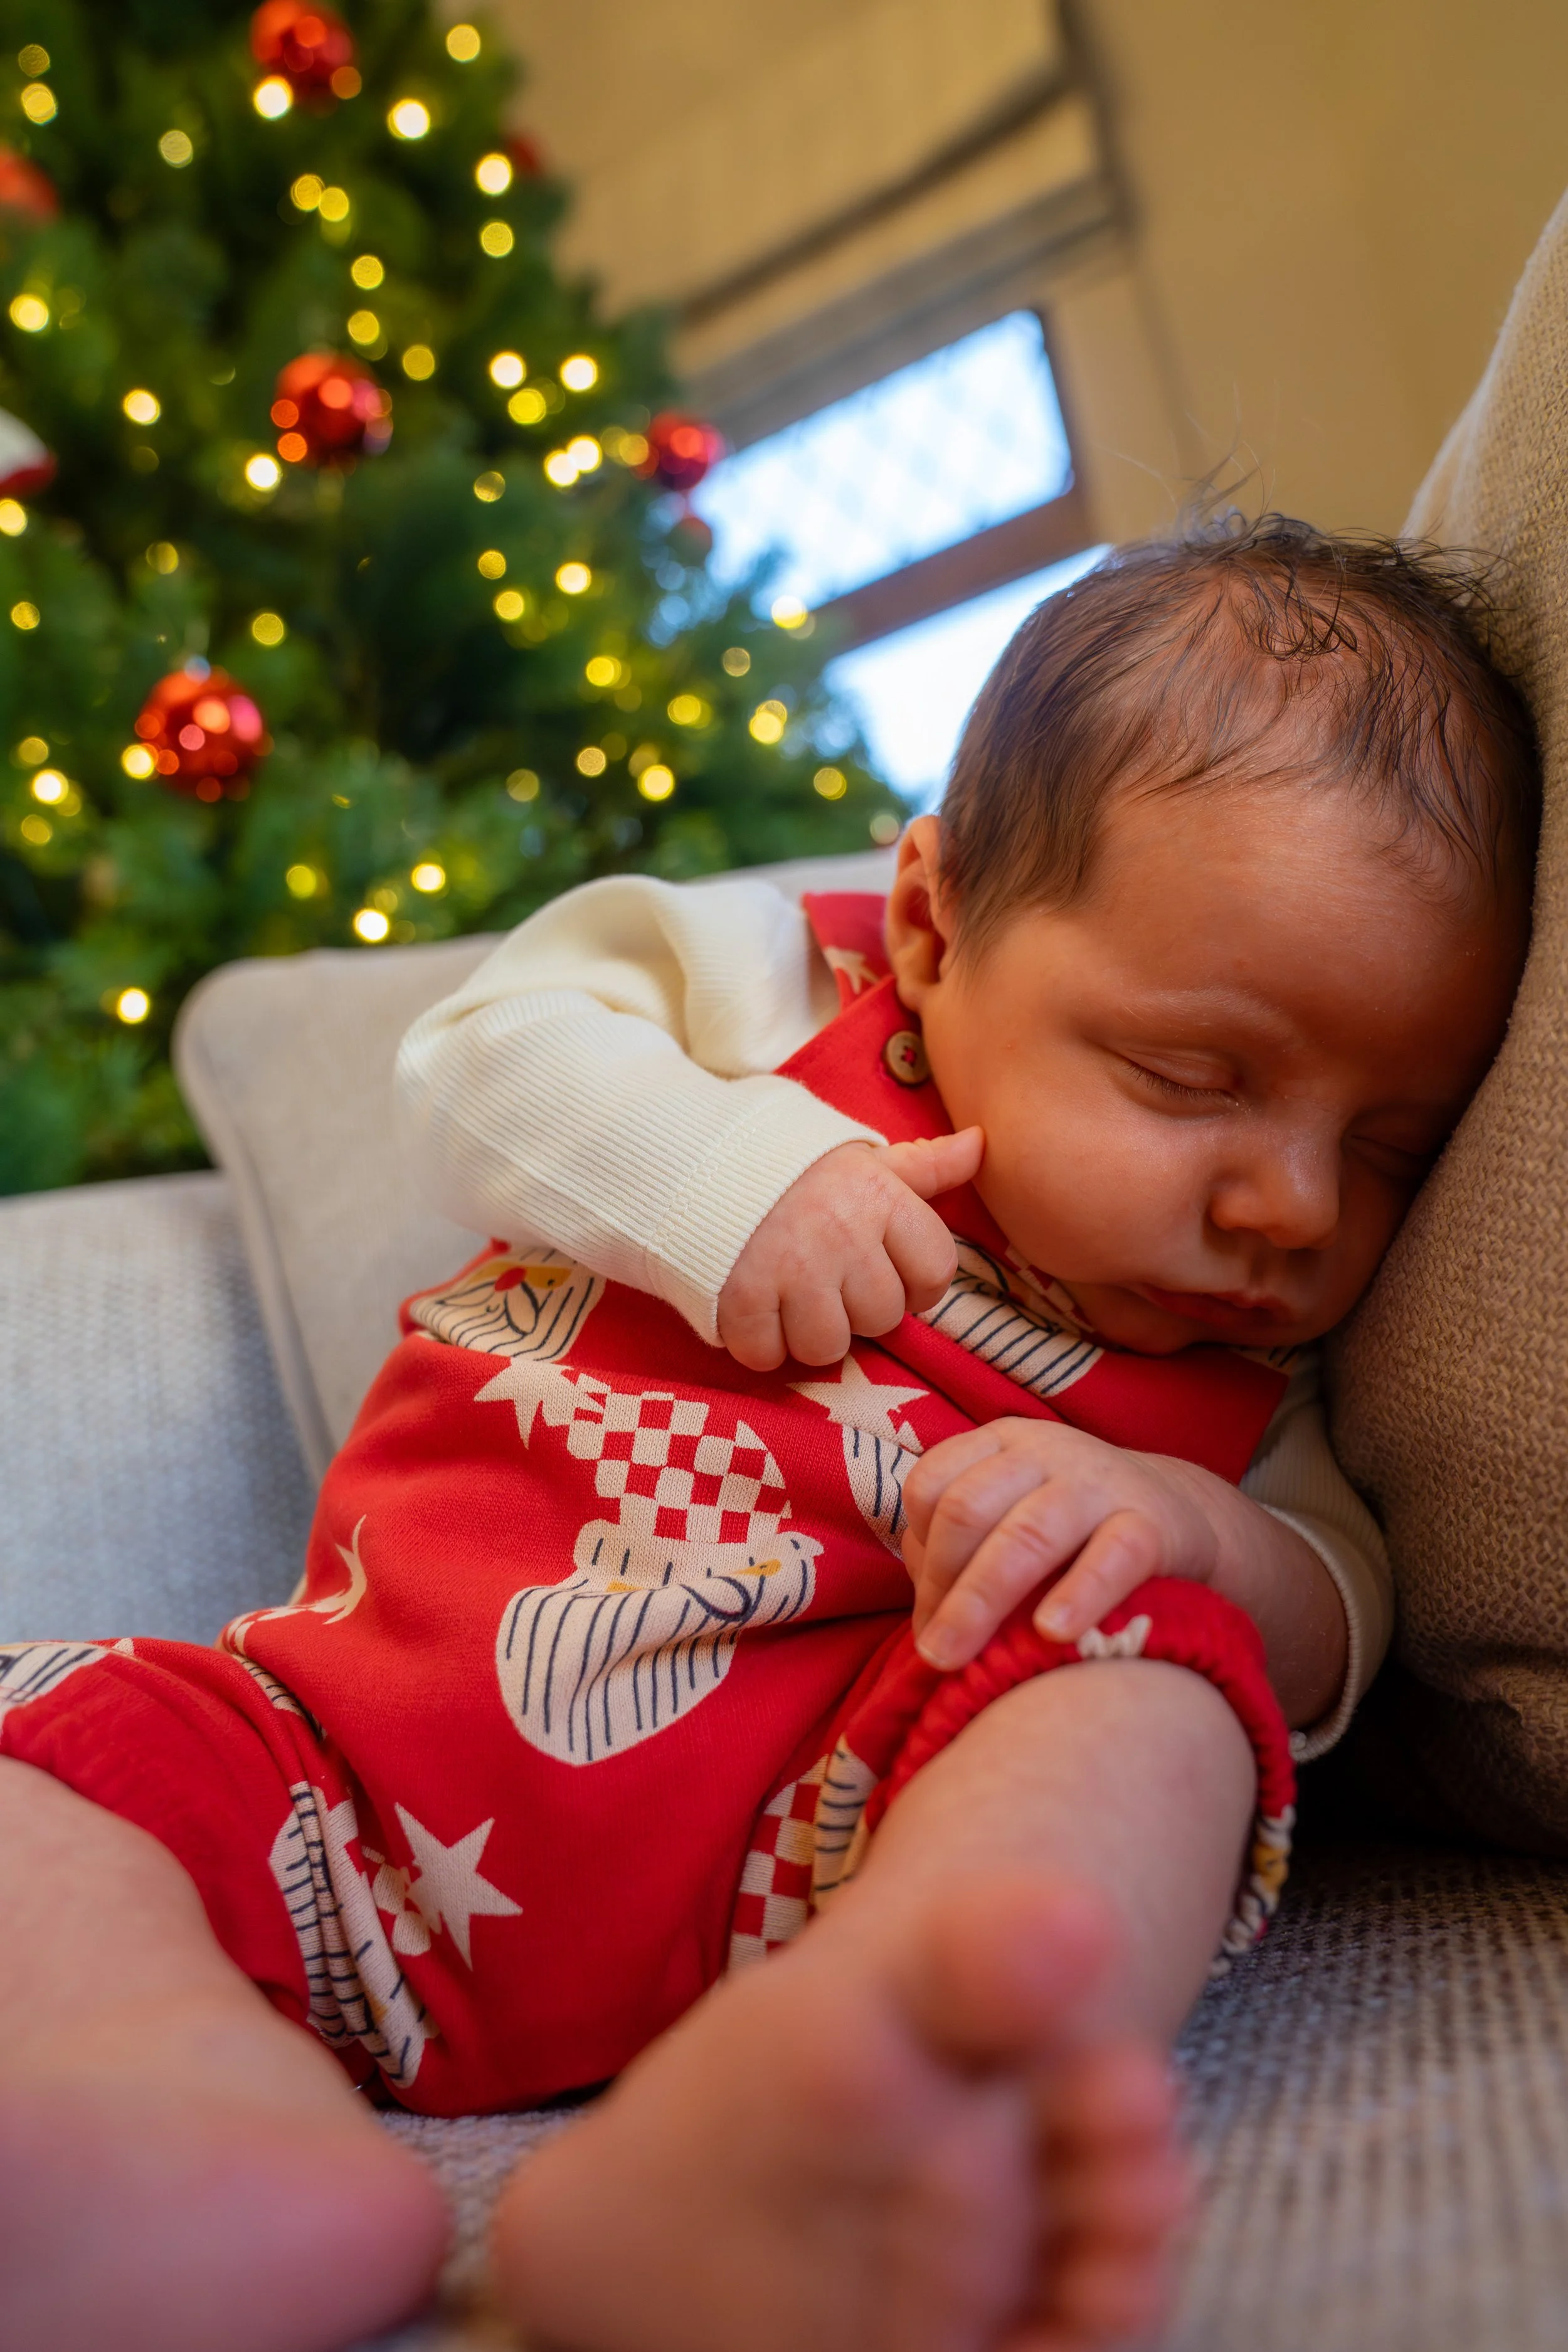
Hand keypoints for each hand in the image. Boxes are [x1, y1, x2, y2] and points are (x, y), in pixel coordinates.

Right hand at [716, 1127, 983, 1370]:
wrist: (695, 1159)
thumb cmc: (794, 1171)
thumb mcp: (863, 1162)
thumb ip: (926, 1167)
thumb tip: (981, 1144)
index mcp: (880, 1197)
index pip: (935, 1272)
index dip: (915, 1284)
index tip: (884, 1271)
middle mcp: (842, 1233)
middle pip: (882, 1317)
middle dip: (856, 1309)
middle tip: (824, 1279)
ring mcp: (790, 1267)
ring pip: (828, 1346)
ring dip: (808, 1333)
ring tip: (788, 1297)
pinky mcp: (740, 1297)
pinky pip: (768, 1356)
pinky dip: (759, 1344)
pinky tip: (754, 1310)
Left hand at [903, 1421, 1229, 1668]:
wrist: (1182, 1514)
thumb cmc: (1072, 1533)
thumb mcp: (1009, 1517)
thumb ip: (958, 1550)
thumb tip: (925, 1613)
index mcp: (999, 1445)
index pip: (932, 1485)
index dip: (918, 1556)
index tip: (927, 1619)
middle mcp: (1045, 1451)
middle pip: (968, 1509)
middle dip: (940, 1587)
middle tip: (935, 1653)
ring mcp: (1100, 1483)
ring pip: (1029, 1531)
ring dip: (982, 1599)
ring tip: (956, 1658)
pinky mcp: (1155, 1522)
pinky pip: (1114, 1554)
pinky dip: (1079, 1594)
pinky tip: (1050, 1634)